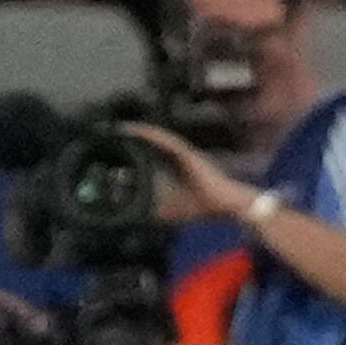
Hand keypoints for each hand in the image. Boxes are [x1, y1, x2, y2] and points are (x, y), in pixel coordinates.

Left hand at [124, 121, 252, 227]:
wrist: (224, 204)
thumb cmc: (203, 206)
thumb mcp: (174, 210)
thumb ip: (160, 210)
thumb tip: (142, 216)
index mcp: (178, 166)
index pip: (155, 152)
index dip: (140, 145)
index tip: (123, 143)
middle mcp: (181, 156)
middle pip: (156, 141)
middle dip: (139, 135)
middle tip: (120, 131)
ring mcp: (185, 153)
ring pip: (160, 137)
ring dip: (143, 132)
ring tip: (126, 128)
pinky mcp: (188, 153)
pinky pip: (167, 141)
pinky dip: (153, 135)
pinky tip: (141, 131)